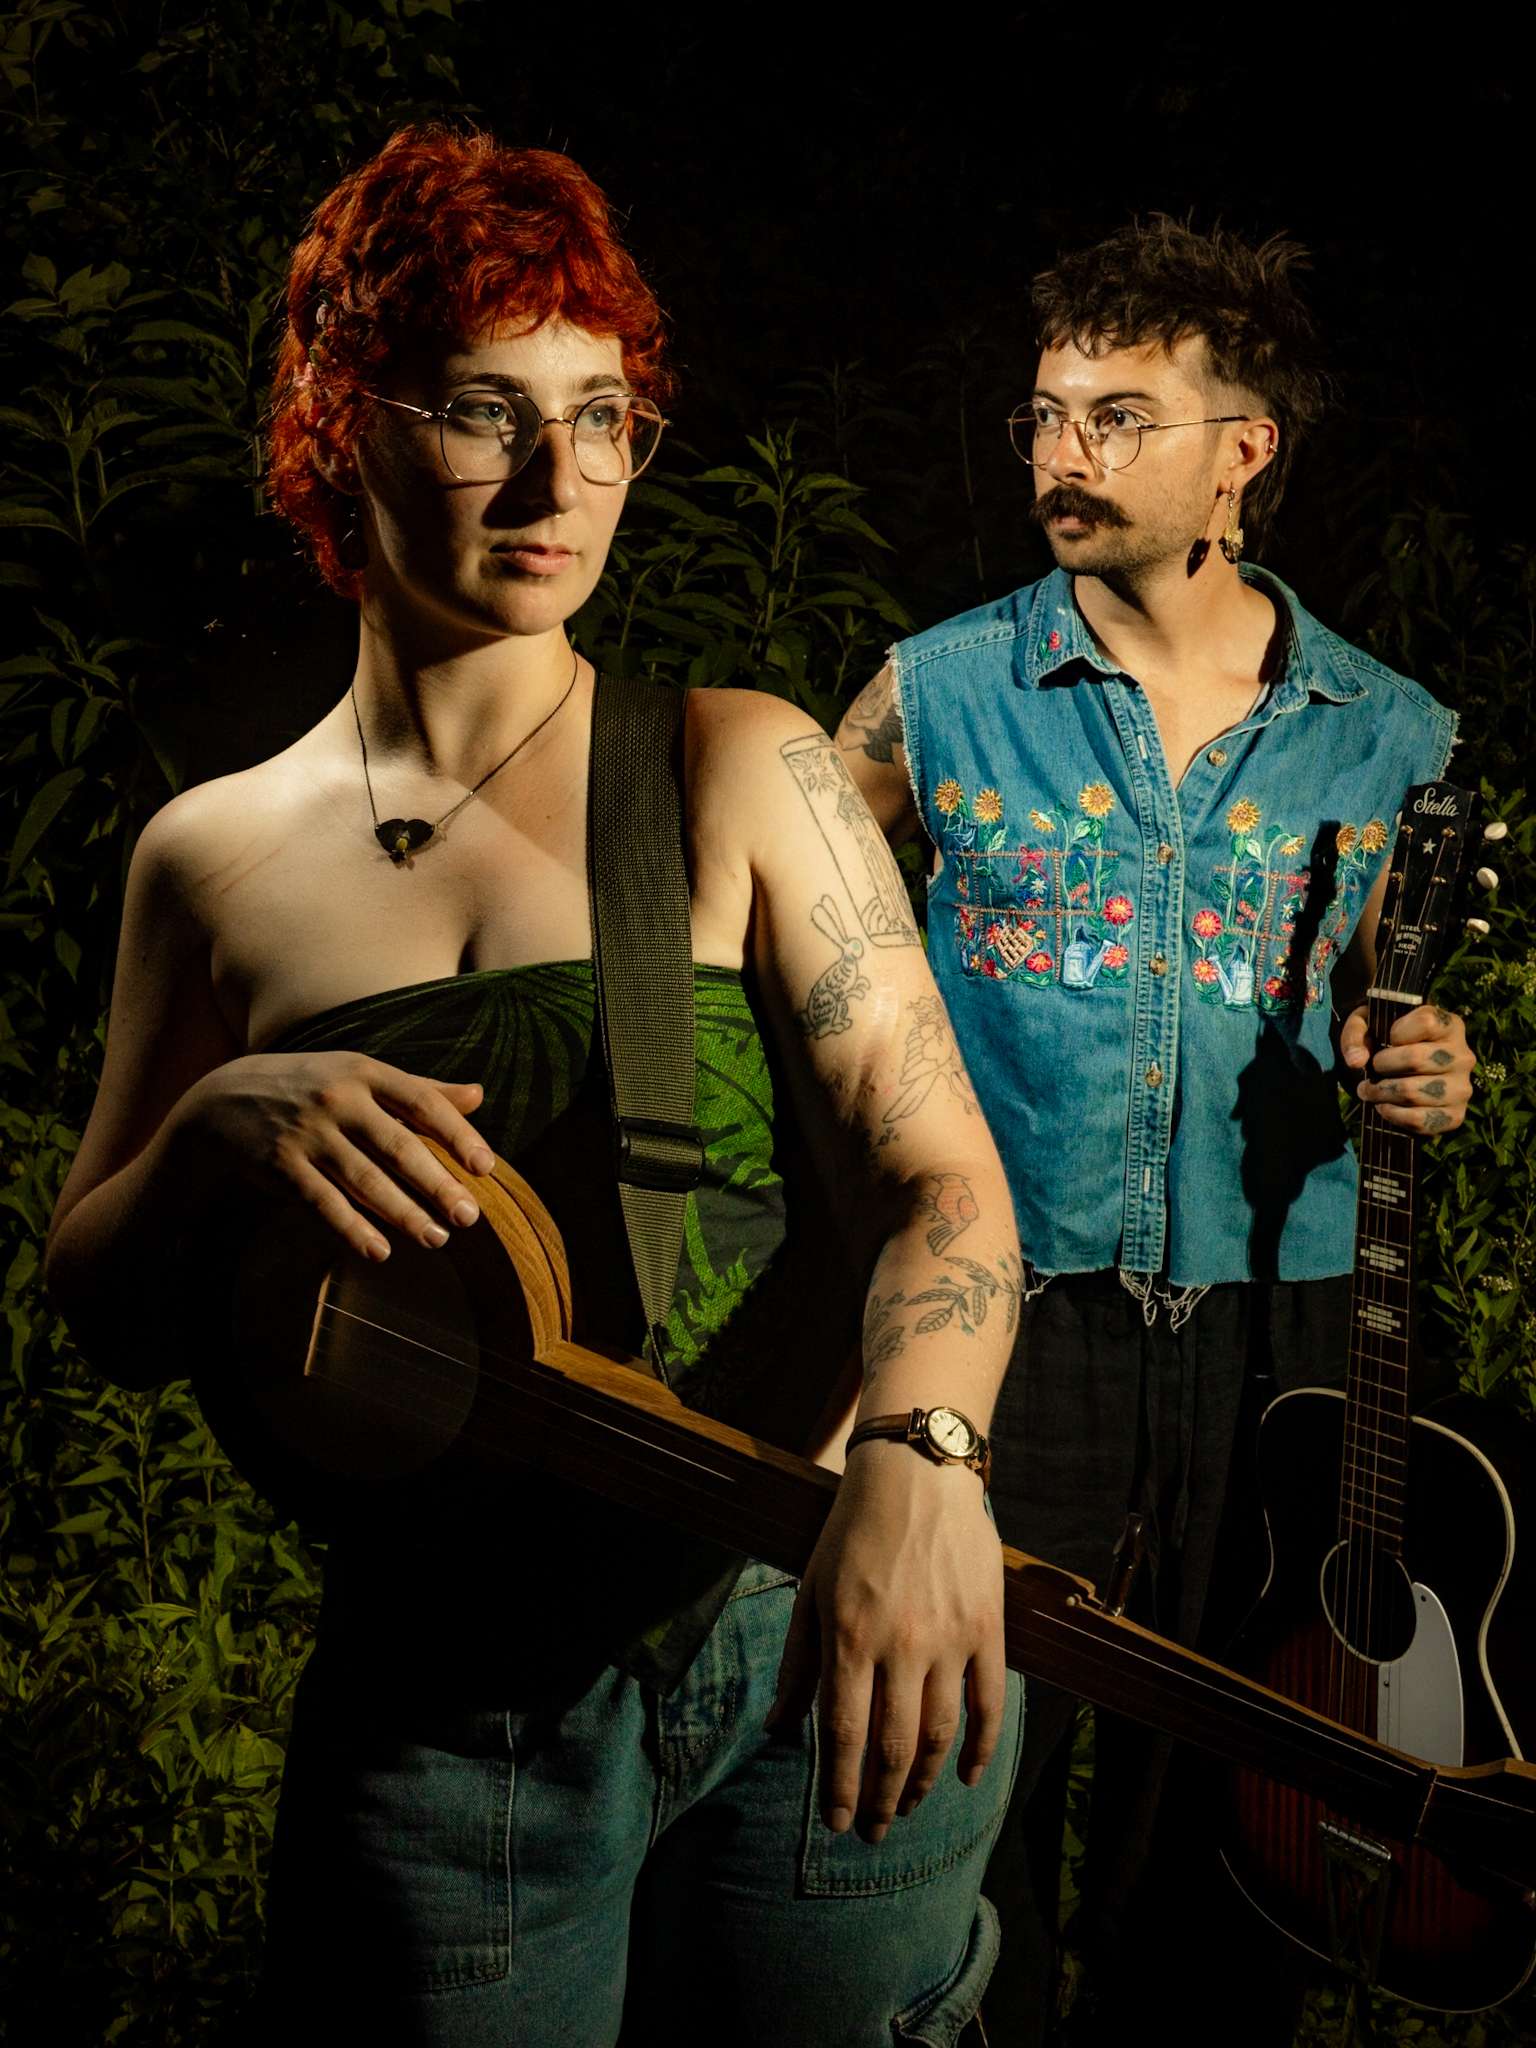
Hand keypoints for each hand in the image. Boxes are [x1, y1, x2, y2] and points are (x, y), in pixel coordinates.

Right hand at [174, 1052, 492, 1258]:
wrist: (222, 1099)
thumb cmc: (310, 1087)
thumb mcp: (360, 1075)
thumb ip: (419, 1088)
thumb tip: (478, 1095)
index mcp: (365, 1073)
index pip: (422, 1102)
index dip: (457, 1134)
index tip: (486, 1167)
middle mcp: (338, 1099)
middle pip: (399, 1146)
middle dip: (437, 1184)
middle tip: (469, 1216)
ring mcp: (308, 1133)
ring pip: (365, 1180)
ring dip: (403, 1214)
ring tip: (436, 1239)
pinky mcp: (281, 1165)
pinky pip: (323, 1202)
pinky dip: (352, 1228)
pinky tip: (380, 1252)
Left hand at [768, 1441, 1005, 1841]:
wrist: (918, 1473)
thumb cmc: (853, 1530)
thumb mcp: (812, 1590)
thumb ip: (799, 1663)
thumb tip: (776, 1728)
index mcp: (849, 1637)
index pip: (843, 1734)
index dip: (840, 1787)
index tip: (837, 1823)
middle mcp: (901, 1645)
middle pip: (894, 1748)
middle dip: (882, 1799)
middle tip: (875, 1832)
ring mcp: (950, 1639)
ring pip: (940, 1734)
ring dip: (925, 1782)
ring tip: (911, 1805)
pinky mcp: (988, 1628)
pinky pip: (989, 1703)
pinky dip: (980, 1748)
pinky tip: (966, 1775)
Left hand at [1340, 1001, 1475, 1133]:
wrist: (1401, 1076)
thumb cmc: (1386, 1043)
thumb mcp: (1367, 1026)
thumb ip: (1356, 1034)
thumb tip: (1356, 1061)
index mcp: (1451, 1026)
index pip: (1426, 1022)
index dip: (1397, 1032)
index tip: (1387, 1040)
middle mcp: (1463, 1056)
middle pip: (1415, 1059)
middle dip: (1381, 1067)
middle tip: (1371, 1071)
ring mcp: (1462, 1088)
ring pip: (1412, 1092)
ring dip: (1381, 1093)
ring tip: (1371, 1091)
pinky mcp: (1455, 1116)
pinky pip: (1419, 1120)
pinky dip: (1392, 1115)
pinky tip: (1384, 1107)